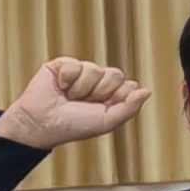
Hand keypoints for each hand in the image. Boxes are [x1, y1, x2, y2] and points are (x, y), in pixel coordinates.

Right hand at [0, 59, 150, 152]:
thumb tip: (147, 91)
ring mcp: (80, 72)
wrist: (42, 123)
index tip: (104, 106)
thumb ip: (130, 108)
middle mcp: (97, 82)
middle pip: (115, 74)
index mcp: (110, 95)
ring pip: (95, 69)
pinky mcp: (63, 65)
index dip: (118, 96)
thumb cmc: (73, 126)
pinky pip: (75, 64)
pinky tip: (60, 87)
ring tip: (69, 97)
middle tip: (85, 102)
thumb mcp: (107, 122)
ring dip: (82, 88)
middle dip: (101, 91)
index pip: (129, 84)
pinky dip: (67, 79)